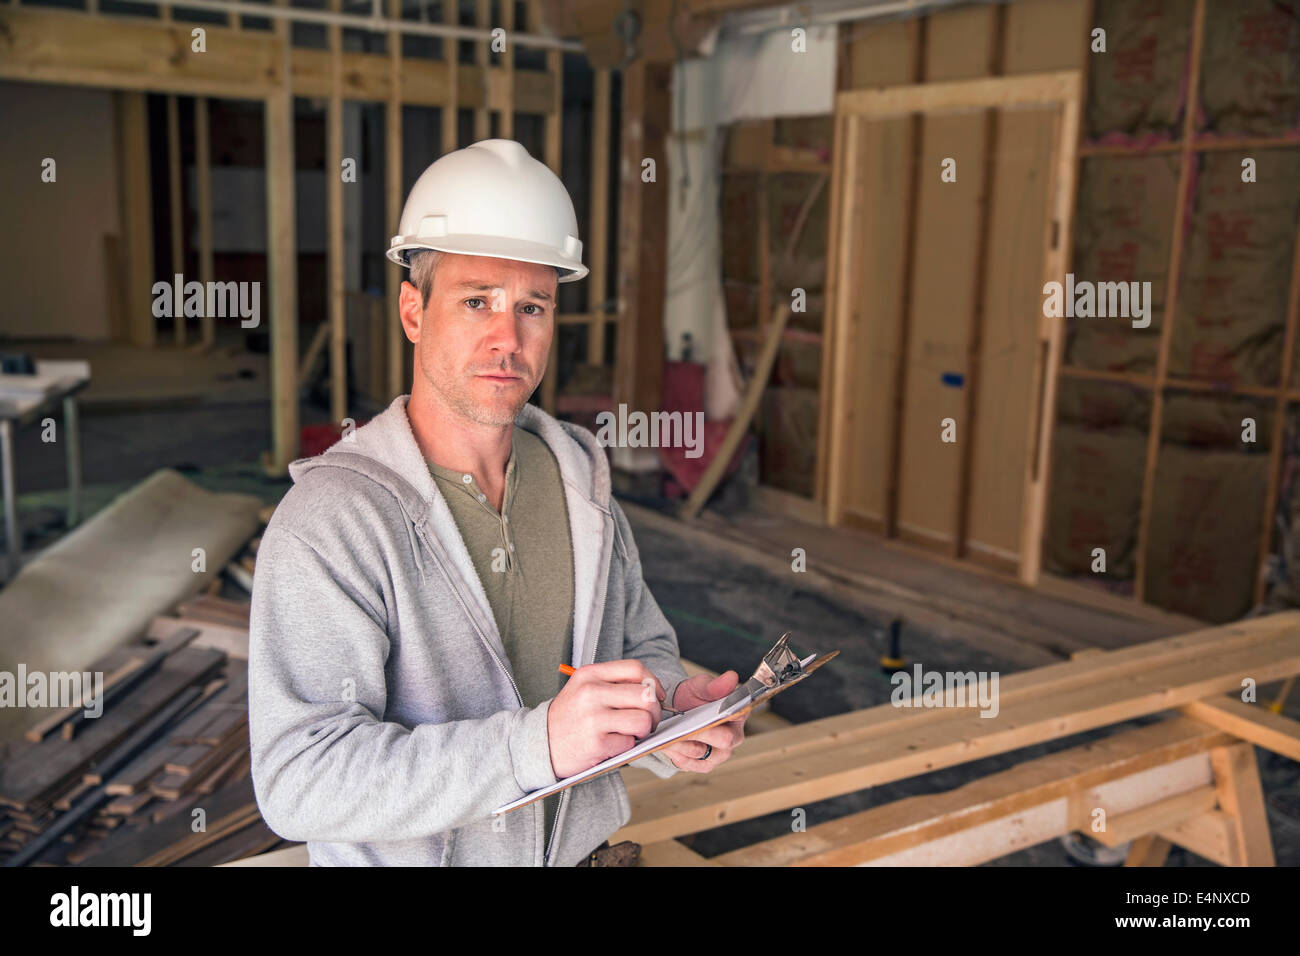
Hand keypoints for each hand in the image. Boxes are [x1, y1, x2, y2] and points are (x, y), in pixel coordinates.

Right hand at [547, 660, 667, 778]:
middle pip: (645, 694)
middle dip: (654, 711)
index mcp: (589, 675)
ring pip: (643, 720)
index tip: (656, 695)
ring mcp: (593, 719)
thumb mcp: (583, 689)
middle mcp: (591, 693)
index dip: (653, 682)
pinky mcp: (596, 744)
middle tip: (648, 720)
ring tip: (631, 733)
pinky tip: (613, 745)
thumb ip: (613, 684)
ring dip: (644, 730)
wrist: (539, 744)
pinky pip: (629, 743)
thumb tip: (652, 690)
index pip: (635, 668)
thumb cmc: (569, 717)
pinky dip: (626, 746)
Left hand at [658, 671, 746, 773]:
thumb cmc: (695, 697)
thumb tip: (731, 677)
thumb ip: (715, 685)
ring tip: (665, 737)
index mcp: (737, 716)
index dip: (721, 719)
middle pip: (722, 741)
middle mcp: (733, 738)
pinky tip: (665, 745)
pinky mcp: (703, 765)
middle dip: (699, 735)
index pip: (735, 718)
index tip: (703, 718)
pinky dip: (675, 755)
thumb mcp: (702, 686)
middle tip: (679, 730)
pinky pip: (689, 763)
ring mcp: (718, 754)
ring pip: (701, 754)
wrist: (679, 710)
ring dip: (682, 746)